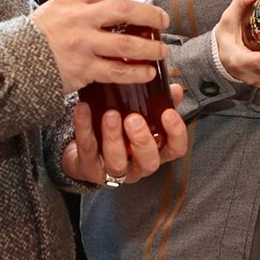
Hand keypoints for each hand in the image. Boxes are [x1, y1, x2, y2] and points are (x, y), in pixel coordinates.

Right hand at [32, 0, 170, 94]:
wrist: (9, 64)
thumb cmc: (33, 38)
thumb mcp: (53, 11)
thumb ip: (79, 6)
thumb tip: (110, 4)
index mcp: (71, 0)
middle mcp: (79, 19)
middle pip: (125, 10)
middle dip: (150, 13)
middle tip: (163, 20)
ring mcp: (82, 44)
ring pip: (127, 43)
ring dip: (150, 47)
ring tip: (162, 50)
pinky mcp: (83, 69)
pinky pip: (118, 71)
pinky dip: (137, 72)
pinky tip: (148, 73)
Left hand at [60, 84, 189, 184]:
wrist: (86, 152)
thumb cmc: (122, 133)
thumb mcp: (143, 117)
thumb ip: (159, 104)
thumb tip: (175, 88)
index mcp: (156, 152)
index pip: (176, 149)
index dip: (176, 133)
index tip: (168, 113)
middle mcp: (138, 165)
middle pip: (148, 161)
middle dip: (142, 140)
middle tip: (134, 119)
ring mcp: (114, 171)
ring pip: (117, 161)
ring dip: (114, 138)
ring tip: (110, 115)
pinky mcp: (90, 167)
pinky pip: (88, 149)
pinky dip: (85, 128)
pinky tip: (84, 109)